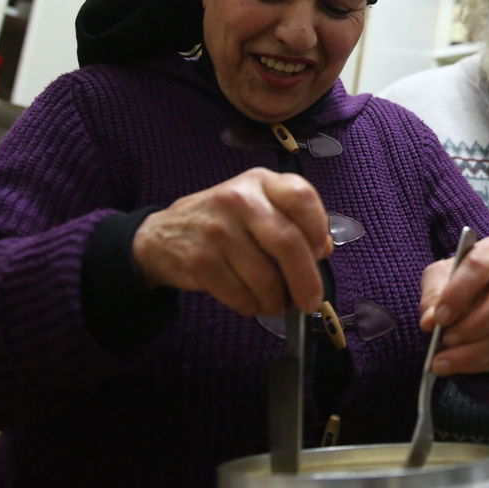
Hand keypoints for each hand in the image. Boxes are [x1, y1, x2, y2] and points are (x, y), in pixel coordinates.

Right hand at [131, 167, 331, 315]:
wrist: (164, 235)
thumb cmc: (224, 223)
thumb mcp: (258, 207)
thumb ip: (293, 221)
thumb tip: (324, 249)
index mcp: (261, 181)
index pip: (301, 196)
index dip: (318, 228)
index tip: (320, 253)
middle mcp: (239, 199)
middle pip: (287, 243)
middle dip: (306, 281)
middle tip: (310, 302)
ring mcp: (217, 229)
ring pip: (265, 278)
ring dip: (276, 300)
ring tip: (273, 302)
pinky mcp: (200, 260)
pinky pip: (241, 295)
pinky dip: (252, 306)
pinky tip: (250, 301)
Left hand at [418, 236, 488, 375]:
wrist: (482, 289)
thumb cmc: (459, 278)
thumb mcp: (440, 275)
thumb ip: (432, 294)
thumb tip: (429, 321)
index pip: (480, 267)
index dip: (459, 293)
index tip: (438, 317)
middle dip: (473, 325)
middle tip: (444, 339)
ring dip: (471, 353)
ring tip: (441, 362)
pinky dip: (476, 364)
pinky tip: (455, 366)